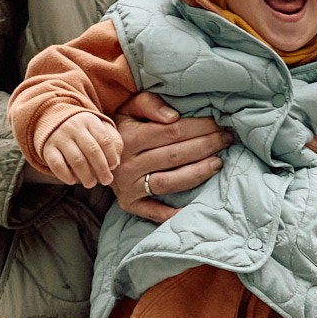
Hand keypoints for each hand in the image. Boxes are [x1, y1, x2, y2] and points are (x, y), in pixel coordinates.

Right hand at [35, 113, 122, 187]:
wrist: (52, 120)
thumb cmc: (84, 131)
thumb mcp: (99, 130)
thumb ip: (113, 142)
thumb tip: (115, 163)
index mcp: (90, 121)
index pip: (105, 140)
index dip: (111, 156)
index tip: (113, 167)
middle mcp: (74, 127)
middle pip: (92, 150)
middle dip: (102, 169)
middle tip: (106, 181)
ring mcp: (60, 137)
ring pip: (76, 159)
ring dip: (86, 176)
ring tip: (91, 184)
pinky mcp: (48, 148)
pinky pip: (57, 164)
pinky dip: (65, 175)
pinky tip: (72, 181)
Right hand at [113, 92, 231, 220]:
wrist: (88, 153)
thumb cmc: (120, 128)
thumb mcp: (128, 108)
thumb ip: (148, 103)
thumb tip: (174, 116)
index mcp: (130, 137)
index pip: (172, 132)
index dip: (199, 128)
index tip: (219, 123)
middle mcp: (128, 164)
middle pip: (175, 155)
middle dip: (206, 146)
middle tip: (227, 140)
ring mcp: (129, 186)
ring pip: (170, 181)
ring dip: (198, 173)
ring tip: (218, 163)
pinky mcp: (130, 204)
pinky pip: (154, 212)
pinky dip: (173, 214)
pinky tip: (194, 209)